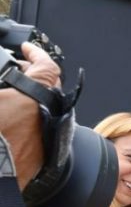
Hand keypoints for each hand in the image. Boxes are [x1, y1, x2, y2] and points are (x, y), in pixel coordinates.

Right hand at [2, 43, 61, 186]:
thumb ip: (0, 84)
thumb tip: (3, 87)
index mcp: (32, 100)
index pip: (47, 67)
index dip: (37, 53)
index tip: (28, 48)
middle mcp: (46, 118)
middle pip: (49, 88)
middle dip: (32, 75)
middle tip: (15, 70)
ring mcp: (46, 138)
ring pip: (46, 110)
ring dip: (31, 99)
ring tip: (11, 95)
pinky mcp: (41, 157)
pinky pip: (39, 131)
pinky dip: (28, 121)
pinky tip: (12, 120)